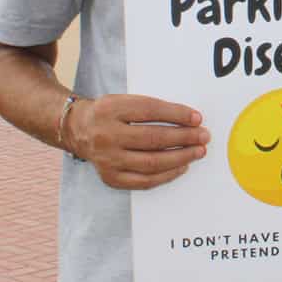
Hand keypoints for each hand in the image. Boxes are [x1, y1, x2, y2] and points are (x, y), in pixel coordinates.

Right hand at [68, 94, 207, 190]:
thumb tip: (189, 120)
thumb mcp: (123, 100)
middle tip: (203, 136)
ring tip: (198, 152)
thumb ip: (151, 108)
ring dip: (180, 157)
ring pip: (152, 162)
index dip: (177, 114)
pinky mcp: (110, 177)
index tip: (197, 118)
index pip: (150, 110)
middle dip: (184, 138)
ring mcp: (107, 159)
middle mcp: (106, 135)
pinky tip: (181, 166)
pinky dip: (167, 174)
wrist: (78, 130)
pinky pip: (145, 181)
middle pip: (153, 138)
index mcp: (110, 109)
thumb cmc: (109, 114)